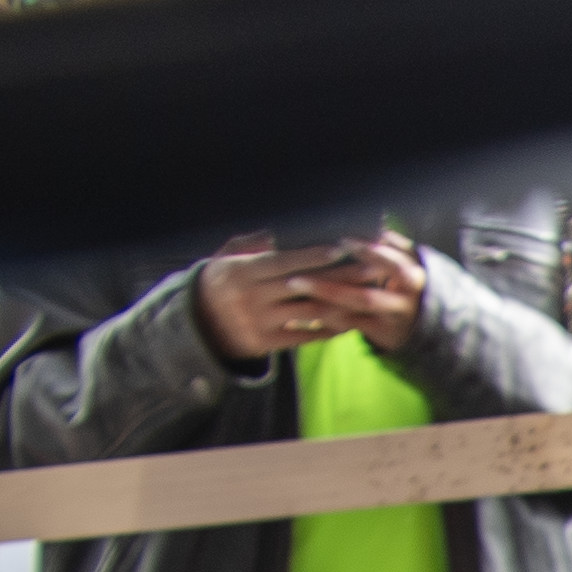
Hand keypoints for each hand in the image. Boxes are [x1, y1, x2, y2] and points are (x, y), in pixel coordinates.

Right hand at [193, 233, 422, 361]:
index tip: (342, 248)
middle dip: (341, 278)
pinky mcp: (266, 343)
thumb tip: (280, 227)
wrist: (201, 322)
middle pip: (305, 286)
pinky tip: (350, 321)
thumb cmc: (225, 280)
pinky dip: (328, 329)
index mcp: (242, 270)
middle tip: (371, 270)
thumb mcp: (229, 256)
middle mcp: (250, 296)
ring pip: (309, 312)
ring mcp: (259, 321)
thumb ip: (254, 242)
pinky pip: (304, 337)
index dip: (314, 256)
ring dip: (342, 304)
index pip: (284, 261)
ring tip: (368, 295)